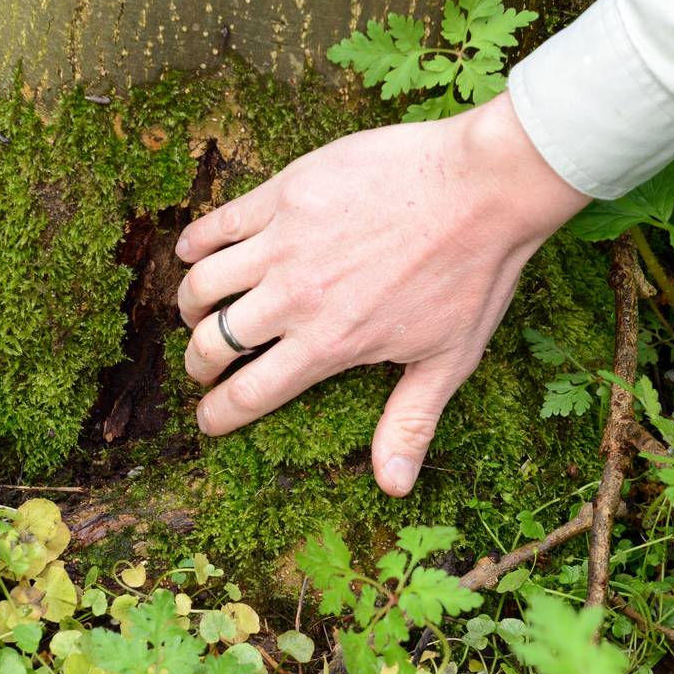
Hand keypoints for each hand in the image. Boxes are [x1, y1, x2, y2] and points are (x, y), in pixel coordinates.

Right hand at [175, 91, 590, 496]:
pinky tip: (193, 252)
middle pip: (213, 342)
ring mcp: (285, 241)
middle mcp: (294, 298)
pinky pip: (218, 224)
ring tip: (196, 311)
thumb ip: (410, 422)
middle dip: (198, 364)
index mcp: (328, 344)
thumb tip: (393, 486)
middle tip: (203, 365)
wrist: (483, 187)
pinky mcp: (286, 192)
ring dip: (190, 306)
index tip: (206, 419)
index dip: (218, 414)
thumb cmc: (472, 275)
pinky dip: (195, 243)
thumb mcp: (448, 360)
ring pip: (204, 284)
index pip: (248, 394)